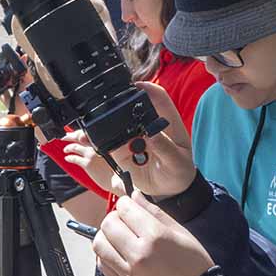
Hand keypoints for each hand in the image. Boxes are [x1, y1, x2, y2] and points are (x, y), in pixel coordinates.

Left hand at [63, 131, 116, 191]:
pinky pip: (74, 158)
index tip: (75, 132)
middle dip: (71, 136)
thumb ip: (104, 148)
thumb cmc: (118, 170)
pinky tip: (67, 158)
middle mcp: (96, 146)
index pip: (88, 132)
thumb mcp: (113, 154)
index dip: (80, 132)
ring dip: (68, 147)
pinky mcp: (87, 164)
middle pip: (79, 136)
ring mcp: (91, 155)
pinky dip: (69, 157)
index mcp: (103, 142)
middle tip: (66, 137)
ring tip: (66, 149)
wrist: (119, 180)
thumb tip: (97, 146)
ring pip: (75, 147)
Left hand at [93, 192, 214, 275]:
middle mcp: (139, 253)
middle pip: (108, 224)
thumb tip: (135, 195)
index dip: (125, 203)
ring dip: (105, 236)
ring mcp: (129, 271)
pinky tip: (117, 254)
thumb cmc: (195, 266)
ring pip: (100, 244)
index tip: (130, 207)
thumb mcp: (182, 233)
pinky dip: (105, 255)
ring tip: (118, 238)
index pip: (125, 208)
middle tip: (124, 222)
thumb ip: (156, 213)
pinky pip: (102, 265)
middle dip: (114, 217)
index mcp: (156, 236)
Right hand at [102, 82, 196, 198]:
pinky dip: (101, 142)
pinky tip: (97, 144)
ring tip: (112, 138)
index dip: (147, 88)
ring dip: (108, 124)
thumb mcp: (178, 162)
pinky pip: (107, 143)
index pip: (158, 96)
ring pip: (115, 123)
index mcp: (166, 120)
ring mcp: (132, 136)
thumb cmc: (179, 171)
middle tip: (115, 108)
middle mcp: (146, 125)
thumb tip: (151, 134)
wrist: (168, 190)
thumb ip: (166, 148)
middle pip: (131, 106)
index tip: (137, 86)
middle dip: (121, 104)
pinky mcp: (120, 150)